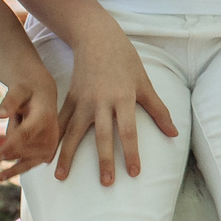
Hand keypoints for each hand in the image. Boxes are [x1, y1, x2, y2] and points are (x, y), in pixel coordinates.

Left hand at [0, 70, 61, 182]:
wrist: (42, 98)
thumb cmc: (29, 92)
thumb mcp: (19, 90)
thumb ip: (10, 101)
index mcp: (45, 118)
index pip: (26, 135)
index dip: (12, 146)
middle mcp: (49, 136)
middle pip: (19, 149)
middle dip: (5, 139)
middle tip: (12, 119)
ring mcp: (46, 149)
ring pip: (16, 158)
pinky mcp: (41, 157)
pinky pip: (21, 165)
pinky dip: (9, 170)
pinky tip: (0, 176)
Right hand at [52, 28, 177, 183]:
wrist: (96, 37)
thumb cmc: (125, 60)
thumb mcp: (144, 83)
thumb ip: (158, 110)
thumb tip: (174, 134)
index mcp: (123, 98)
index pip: (129, 131)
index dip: (131, 152)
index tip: (134, 173)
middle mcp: (101, 102)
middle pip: (103, 136)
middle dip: (105, 161)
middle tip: (106, 183)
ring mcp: (83, 100)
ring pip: (75, 132)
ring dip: (68, 155)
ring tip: (61, 177)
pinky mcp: (70, 98)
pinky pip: (60, 122)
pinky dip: (53, 137)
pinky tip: (45, 155)